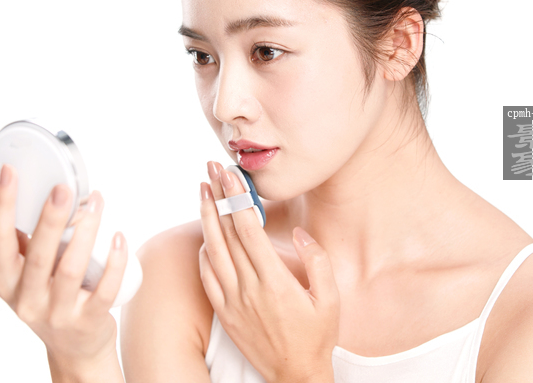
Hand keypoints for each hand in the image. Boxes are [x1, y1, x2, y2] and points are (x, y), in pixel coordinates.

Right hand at [0, 164, 128, 373]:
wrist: (75, 350)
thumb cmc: (52, 300)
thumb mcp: (28, 275)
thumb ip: (29, 242)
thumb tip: (40, 190)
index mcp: (6, 281)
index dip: (2, 204)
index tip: (10, 172)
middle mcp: (27, 299)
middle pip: (38, 255)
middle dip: (50, 219)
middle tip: (64, 188)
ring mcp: (57, 313)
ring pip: (71, 269)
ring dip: (86, 233)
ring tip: (97, 204)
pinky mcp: (88, 321)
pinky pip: (105, 290)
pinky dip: (114, 262)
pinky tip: (119, 238)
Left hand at [199, 162, 339, 382]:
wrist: (294, 375)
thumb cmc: (316, 336)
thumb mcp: (330, 299)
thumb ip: (317, 262)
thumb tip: (298, 234)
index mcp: (275, 281)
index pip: (249, 229)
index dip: (237, 199)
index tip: (231, 175)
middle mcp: (249, 288)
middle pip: (227, 233)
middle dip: (218, 197)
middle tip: (211, 169)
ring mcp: (232, 300)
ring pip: (213, 251)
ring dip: (206, 217)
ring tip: (202, 190)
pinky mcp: (224, 312)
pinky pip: (207, 276)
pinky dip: (203, 252)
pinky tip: (205, 234)